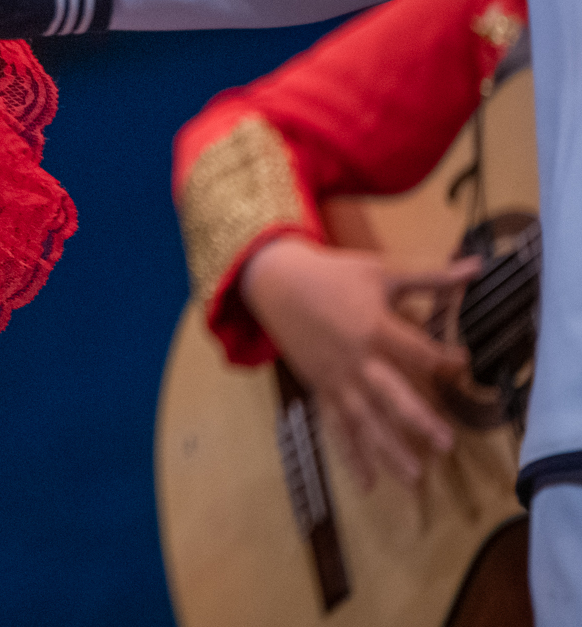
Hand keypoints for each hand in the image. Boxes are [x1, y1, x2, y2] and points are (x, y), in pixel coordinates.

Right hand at [241, 236, 476, 488]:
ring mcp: (337, 379)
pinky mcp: (321, 389)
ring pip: (365, 419)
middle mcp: (357, 359)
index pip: (418, 352)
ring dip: (388, 448)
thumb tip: (476, 267)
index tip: (465, 364)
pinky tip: (367, 483)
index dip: (445, 359)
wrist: (274, 281)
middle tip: (446, 444)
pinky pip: (337, 426)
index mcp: (374, 327)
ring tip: (414, 478)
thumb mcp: (381, 270)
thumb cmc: (332, 274)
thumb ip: (430, 276)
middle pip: (391, 394)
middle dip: (418, 418)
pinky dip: (350, 455)